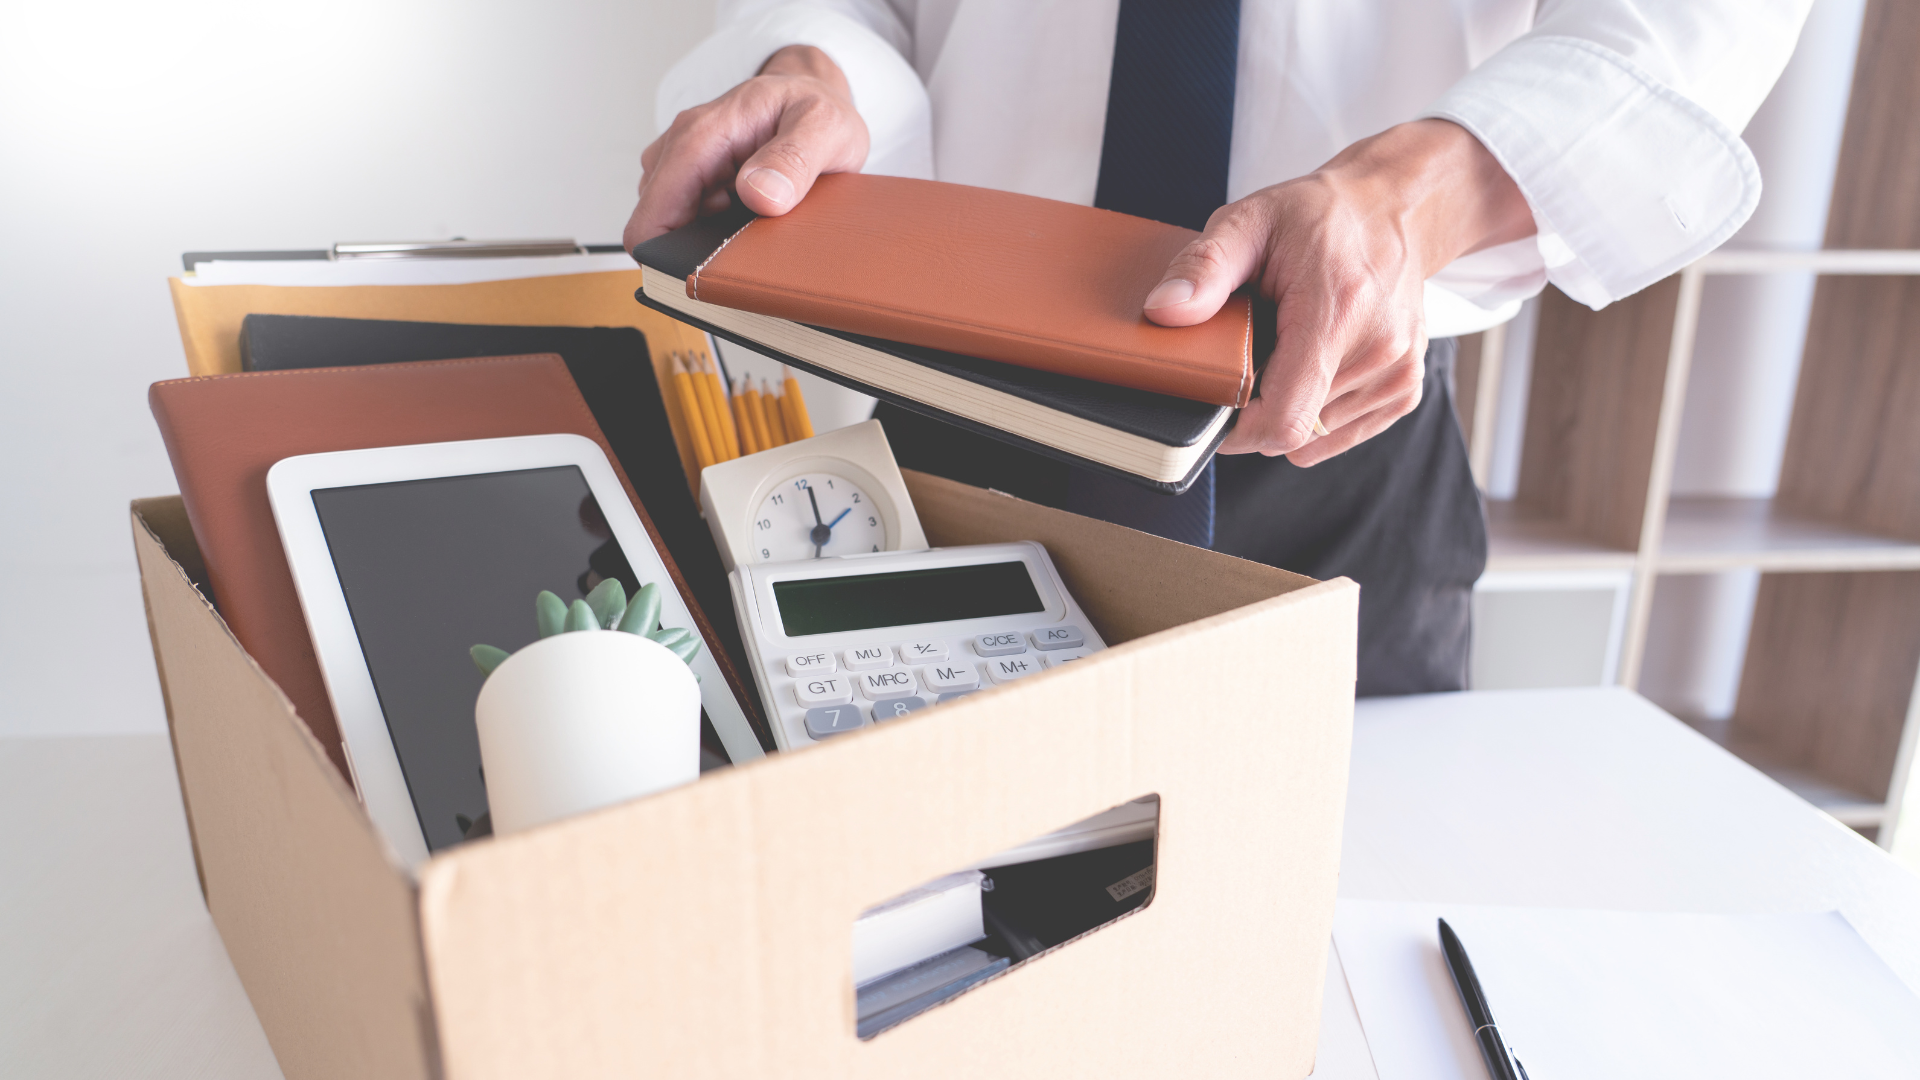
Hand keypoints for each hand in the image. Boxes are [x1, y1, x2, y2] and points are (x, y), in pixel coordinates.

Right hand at [623, 45, 868, 250]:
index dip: (667, 255)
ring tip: (760, 230)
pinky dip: (718, 234)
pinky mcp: (697, 183)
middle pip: (660, 226)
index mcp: (702, 134)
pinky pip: (692, 223)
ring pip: (676, 227)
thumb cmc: (817, 107)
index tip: (707, 275)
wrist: (817, 94)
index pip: (654, 212)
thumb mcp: (825, 127)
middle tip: (753, 249)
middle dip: (696, 249)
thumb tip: (757, 194)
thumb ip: (794, 159)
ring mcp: (686, 167)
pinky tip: (754, 224)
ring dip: (709, 242)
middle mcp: (682, 148)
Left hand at [1143, 119, 1534, 465]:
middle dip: (1257, 406)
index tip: (1215, 404)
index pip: (1284, 419)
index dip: (1237, 429)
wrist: (1392, 210)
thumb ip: (1203, 267)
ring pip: (1314, 437)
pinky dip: (1317, 410)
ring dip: (1289, 406)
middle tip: (1252, 353)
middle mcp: (1379, 349)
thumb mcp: (1249, 222)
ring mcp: (1398, 373)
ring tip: (1289, 348)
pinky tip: (1315, 361)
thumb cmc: (1319, 217)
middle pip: (1294, 429)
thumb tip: (1162, 311)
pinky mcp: (1406, 389)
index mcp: (1338, 311)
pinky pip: (1340, 432)